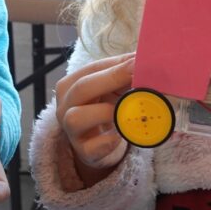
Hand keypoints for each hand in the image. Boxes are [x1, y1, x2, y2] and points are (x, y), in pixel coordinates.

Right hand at [55, 52, 134, 185]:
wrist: (99, 145)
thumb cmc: (106, 108)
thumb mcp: (113, 88)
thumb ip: (125, 73)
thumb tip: (145, 57)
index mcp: (71, 84)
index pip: (91, 69)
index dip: (115, 65)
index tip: (139, 61)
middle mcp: (65, 105)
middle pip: (81, 88)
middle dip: (111, 79)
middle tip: (138, 75)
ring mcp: (71, 130)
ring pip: (76, 117)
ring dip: (105, 112)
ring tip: (127, 111)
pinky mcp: (83, 152)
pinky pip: (91, 148)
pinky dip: (108, 141)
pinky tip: (121, 136)